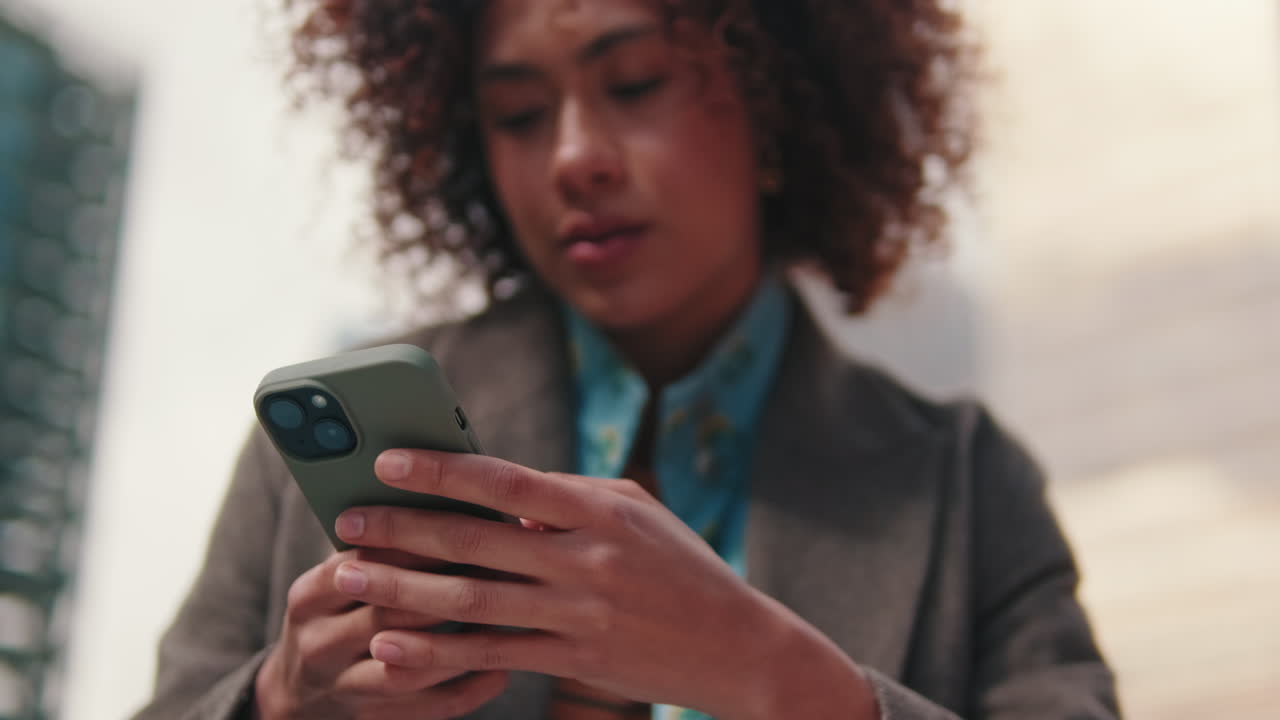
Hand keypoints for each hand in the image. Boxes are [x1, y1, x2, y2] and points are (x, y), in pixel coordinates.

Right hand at [254, 548, 508, 719]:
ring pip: (410, 666)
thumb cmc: (339, 616)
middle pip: (389, 613)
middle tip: (503, 570)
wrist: (297, 697)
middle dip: (449, 590)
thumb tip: (454, 502)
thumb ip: (380, 549)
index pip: (362, 562)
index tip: (471, 524)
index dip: (420, 543)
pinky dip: (468, 688)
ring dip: (462, 643)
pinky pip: (429, 708)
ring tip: (506, 619)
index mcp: (311, 595)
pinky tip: (501, 667)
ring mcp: (344, 688)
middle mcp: (319, 643)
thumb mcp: (337, 582)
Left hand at [327, 449, 862, 718]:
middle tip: (345, 520)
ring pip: (471, 600)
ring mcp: (577, 615)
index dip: (442, 469)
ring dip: (402, 588)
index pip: (506, 481)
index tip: (387, 460)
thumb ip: (569, 497)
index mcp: (599, 510)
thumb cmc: (681, 567)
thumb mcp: (637, 513)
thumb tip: (499, 493)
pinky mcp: (571, 660)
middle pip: (474, 540)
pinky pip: (492, 656)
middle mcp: (585, 560)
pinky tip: (391, 647)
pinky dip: (437, 652)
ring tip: (348, 576)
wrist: (735, 646)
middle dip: (402, 528)